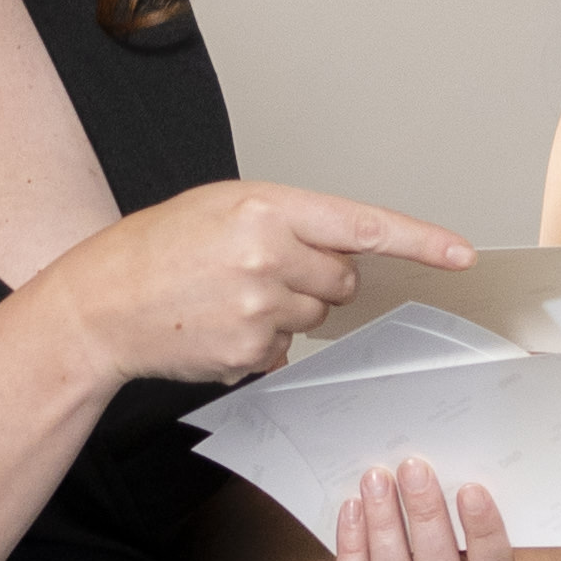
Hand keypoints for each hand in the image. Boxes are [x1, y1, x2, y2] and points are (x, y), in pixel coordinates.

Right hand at [45, 185, 472, 388]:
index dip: (420, 242)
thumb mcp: (223, 208)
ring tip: (228, 296)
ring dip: (286, 309)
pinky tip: (218, 324)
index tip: (461, 254)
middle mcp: (268, 255)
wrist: (99, 303)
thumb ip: (291, 223)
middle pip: (343, 280)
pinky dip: (259, 341)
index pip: (364, 226)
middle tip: (262, 269)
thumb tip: (349, 255)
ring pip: (316, 317)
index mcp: (265, 208)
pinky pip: (284, 350)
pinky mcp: (249, 352)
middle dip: (317, 277)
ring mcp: (260, 309)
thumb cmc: (158, 249)